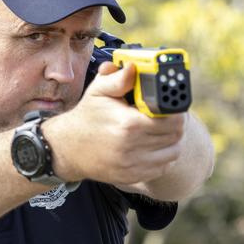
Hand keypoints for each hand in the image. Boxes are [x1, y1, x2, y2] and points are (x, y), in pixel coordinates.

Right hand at [44, 61, 184, 185]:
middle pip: (175, 135)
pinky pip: (162, 167)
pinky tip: (152, 145)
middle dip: (175, 123)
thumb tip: (133, 66)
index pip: (171, 119)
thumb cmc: (87, 117)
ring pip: (172, 153)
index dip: (175, 110)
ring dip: (171, 140)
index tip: (170, 104)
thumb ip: (118, 78)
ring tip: (160, 129)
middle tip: (167, 115)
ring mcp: (133, 165)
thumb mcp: (98, 92)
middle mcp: (132, 147)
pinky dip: (163, 156)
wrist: (68, 148)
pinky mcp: (133, 176)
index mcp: (128, 124)